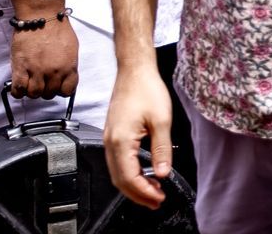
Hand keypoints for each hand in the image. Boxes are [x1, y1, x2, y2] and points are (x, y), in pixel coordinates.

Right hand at [9, 21, 78, 100]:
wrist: (41, 17)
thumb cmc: (57, 29)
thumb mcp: (71, 48)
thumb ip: (69, 65)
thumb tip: (65, 76)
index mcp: (69, 66)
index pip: (67, 90)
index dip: (61, 90)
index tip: (57, 86)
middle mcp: (54, 71)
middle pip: (49, 94)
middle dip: (46, 90)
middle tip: (42, 82)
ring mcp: (37, 71)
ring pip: (34, 94)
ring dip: (33, 91)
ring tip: (31, 82)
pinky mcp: (21, 68)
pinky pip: (18, 90)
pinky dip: (19, 92)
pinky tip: (20, 85)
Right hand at [104, 63, 173, 208]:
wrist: (134, 71)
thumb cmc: (147, 90)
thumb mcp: (161, 121)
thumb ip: (162, 149)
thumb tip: (162, 173)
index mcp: (121, 142)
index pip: (129, 178)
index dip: (144, 192)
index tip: (159, 199)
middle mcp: (110, 143)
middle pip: (120, 180)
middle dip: (138, 194)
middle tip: (157, 201)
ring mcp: (109, 139)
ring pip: (117, 172)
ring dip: (134, 185)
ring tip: (153, 191)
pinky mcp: (113, 135)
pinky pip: (117, 162)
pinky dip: (129, 173)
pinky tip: (144, 173)